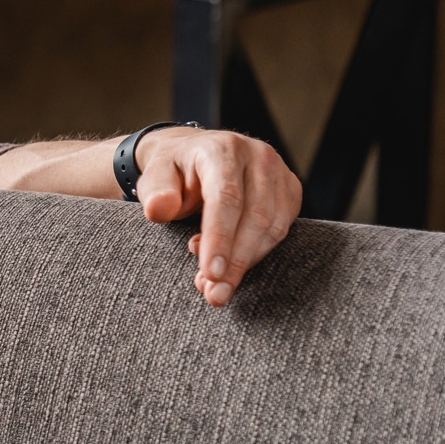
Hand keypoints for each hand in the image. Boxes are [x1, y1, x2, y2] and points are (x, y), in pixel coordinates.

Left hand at [131, 127, 301, 307]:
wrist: (194, 154)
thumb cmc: (173, 171)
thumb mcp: (155, 177)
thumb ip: (155, 194)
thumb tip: (158, 210)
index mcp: (222, 150)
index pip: (226, 198)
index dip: (220, 239)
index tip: (210, 274)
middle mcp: (257, 156)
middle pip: (255, 216)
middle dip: (235, 261)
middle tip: (215, 294)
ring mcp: (279, 172)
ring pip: (273, 226)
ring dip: (247, 262)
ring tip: (218, 287)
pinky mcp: (290, 190)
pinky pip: (282, 228)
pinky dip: (259, 253)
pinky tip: (234, 266)